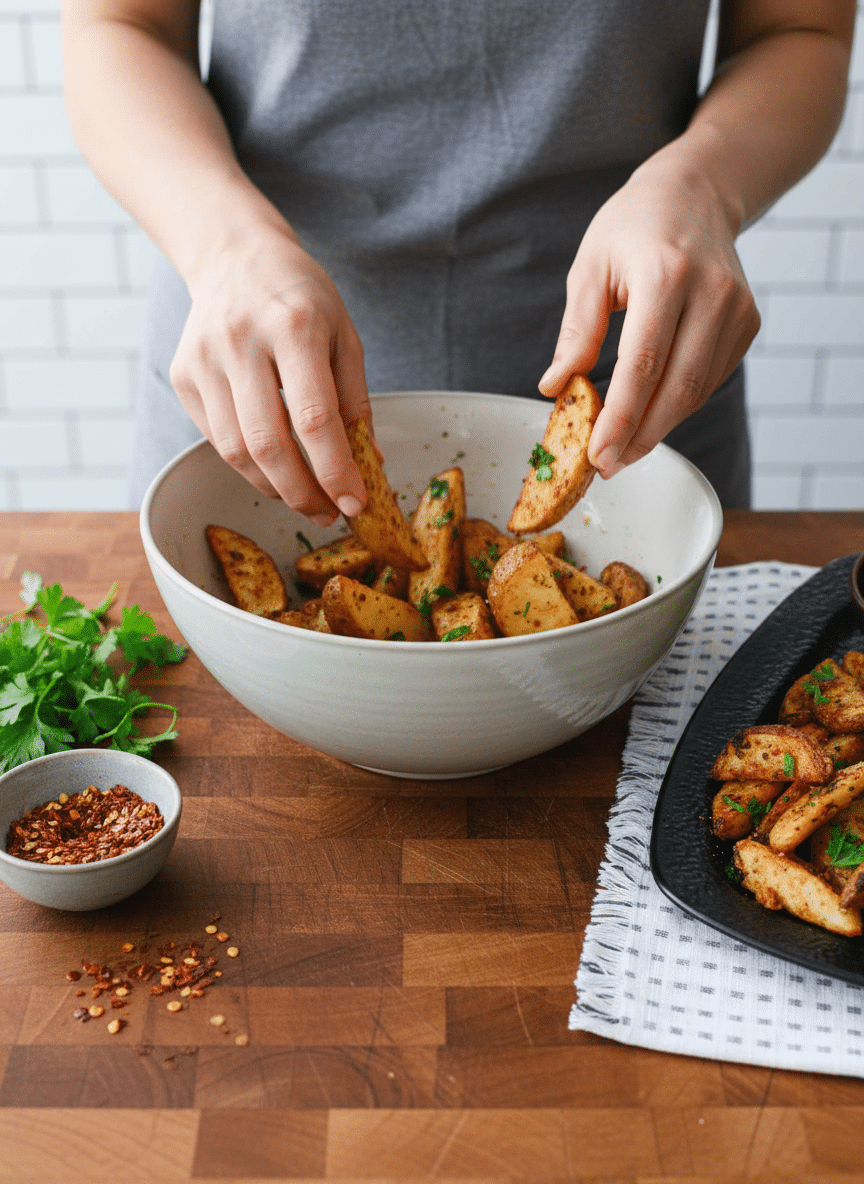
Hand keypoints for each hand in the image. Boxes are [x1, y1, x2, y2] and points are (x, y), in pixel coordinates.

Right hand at [170, 217, 370, 524]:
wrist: (235, 256)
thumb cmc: (301, 297)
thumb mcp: (344, 335)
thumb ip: (355, 401)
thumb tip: (368, 464)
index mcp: (294, 326)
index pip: (314, 418)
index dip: (335, 470)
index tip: (354, 504)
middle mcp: (242, 341)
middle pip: (269, 444)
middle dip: (302, 492)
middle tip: (328, 512)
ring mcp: (204, 359)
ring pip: (236, 451)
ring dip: (274, 487)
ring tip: (305, 497)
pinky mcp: (183, 376)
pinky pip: (217, 439)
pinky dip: (249, 466)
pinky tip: (274, 469)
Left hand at [539, 147, 760, 478]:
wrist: (698, 191)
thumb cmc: (633, 226)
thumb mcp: (590, 268)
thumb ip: (577, 332)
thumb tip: (556, 388)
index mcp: (665, 275)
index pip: (643, 366)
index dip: (621, 420)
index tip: (597, 456)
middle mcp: (711, 293)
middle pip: (677, 389)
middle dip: (639, 437)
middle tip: (606, 465)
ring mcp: (737, 310)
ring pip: (696, 392)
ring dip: (658, 428)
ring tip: (622, 448)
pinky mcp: (748, 324)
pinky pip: (710, 381)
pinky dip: (678, 405)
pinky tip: (650, 414)